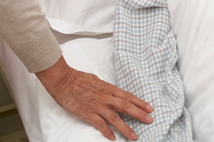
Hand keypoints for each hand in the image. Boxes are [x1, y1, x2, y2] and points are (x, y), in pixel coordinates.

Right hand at [37, 57, 152, 140]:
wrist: (63, 80)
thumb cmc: (78, 79)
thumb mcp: (96, 80)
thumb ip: (106, 88)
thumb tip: (113, 93)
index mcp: (108, 88)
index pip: (127, 96)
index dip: (139, 102)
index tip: (149, 108)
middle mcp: (105, 97)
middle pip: (126, 106)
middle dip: (139, 114)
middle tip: (150, 120)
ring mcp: (96, 106)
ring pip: (115, 118)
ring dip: (126, 128)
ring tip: (135, 136)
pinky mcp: (87, 113)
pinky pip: (99, 124)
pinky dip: (107, 131)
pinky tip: (113, 138)